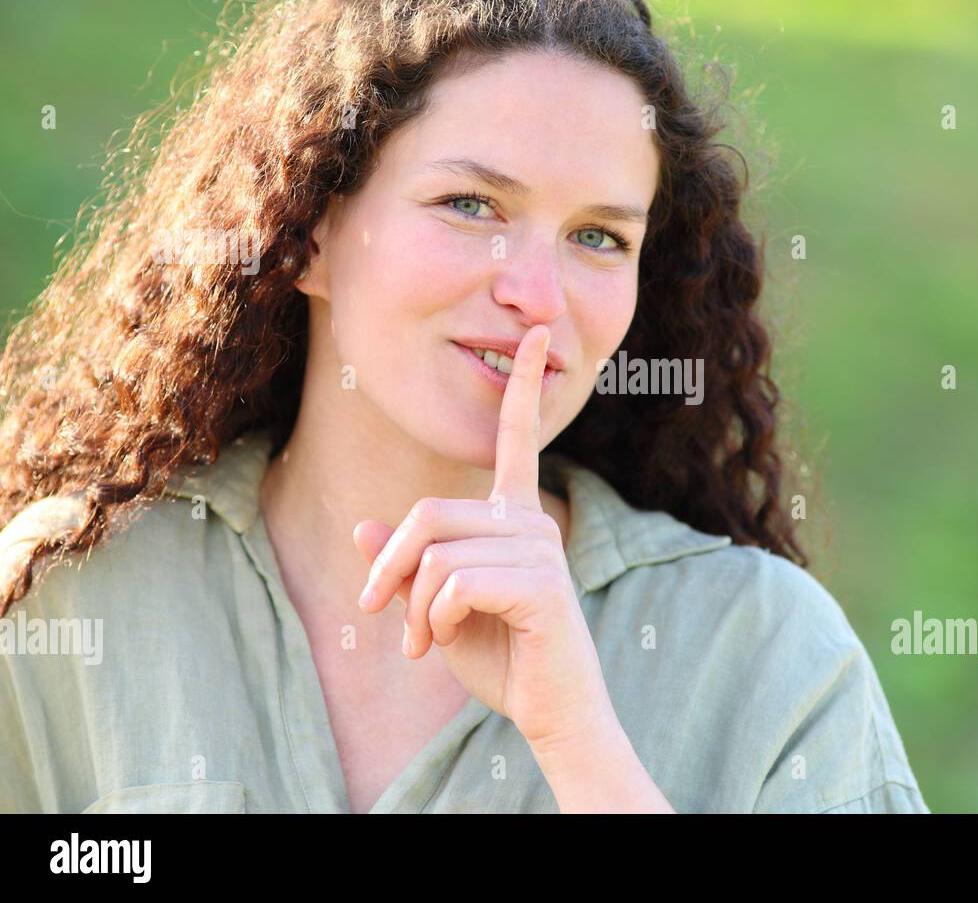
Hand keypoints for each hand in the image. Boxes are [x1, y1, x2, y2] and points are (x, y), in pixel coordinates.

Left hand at [352, 325, 614, 750]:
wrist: (550, 710)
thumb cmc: (500, 656)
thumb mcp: (437, 608)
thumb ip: (409, 566)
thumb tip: (364, 529)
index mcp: (515, 516)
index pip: (517, 439)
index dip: (522, 388)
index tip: (536, 333)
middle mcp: (532, 522)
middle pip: (427, 514)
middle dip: (389, 571)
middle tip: (379, 614)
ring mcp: (542, 551)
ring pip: (435, 555)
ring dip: (412, 609)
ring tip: (420, 642)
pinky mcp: (542, 586)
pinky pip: (456, 585)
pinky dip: (435, 621)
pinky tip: (447, 641)